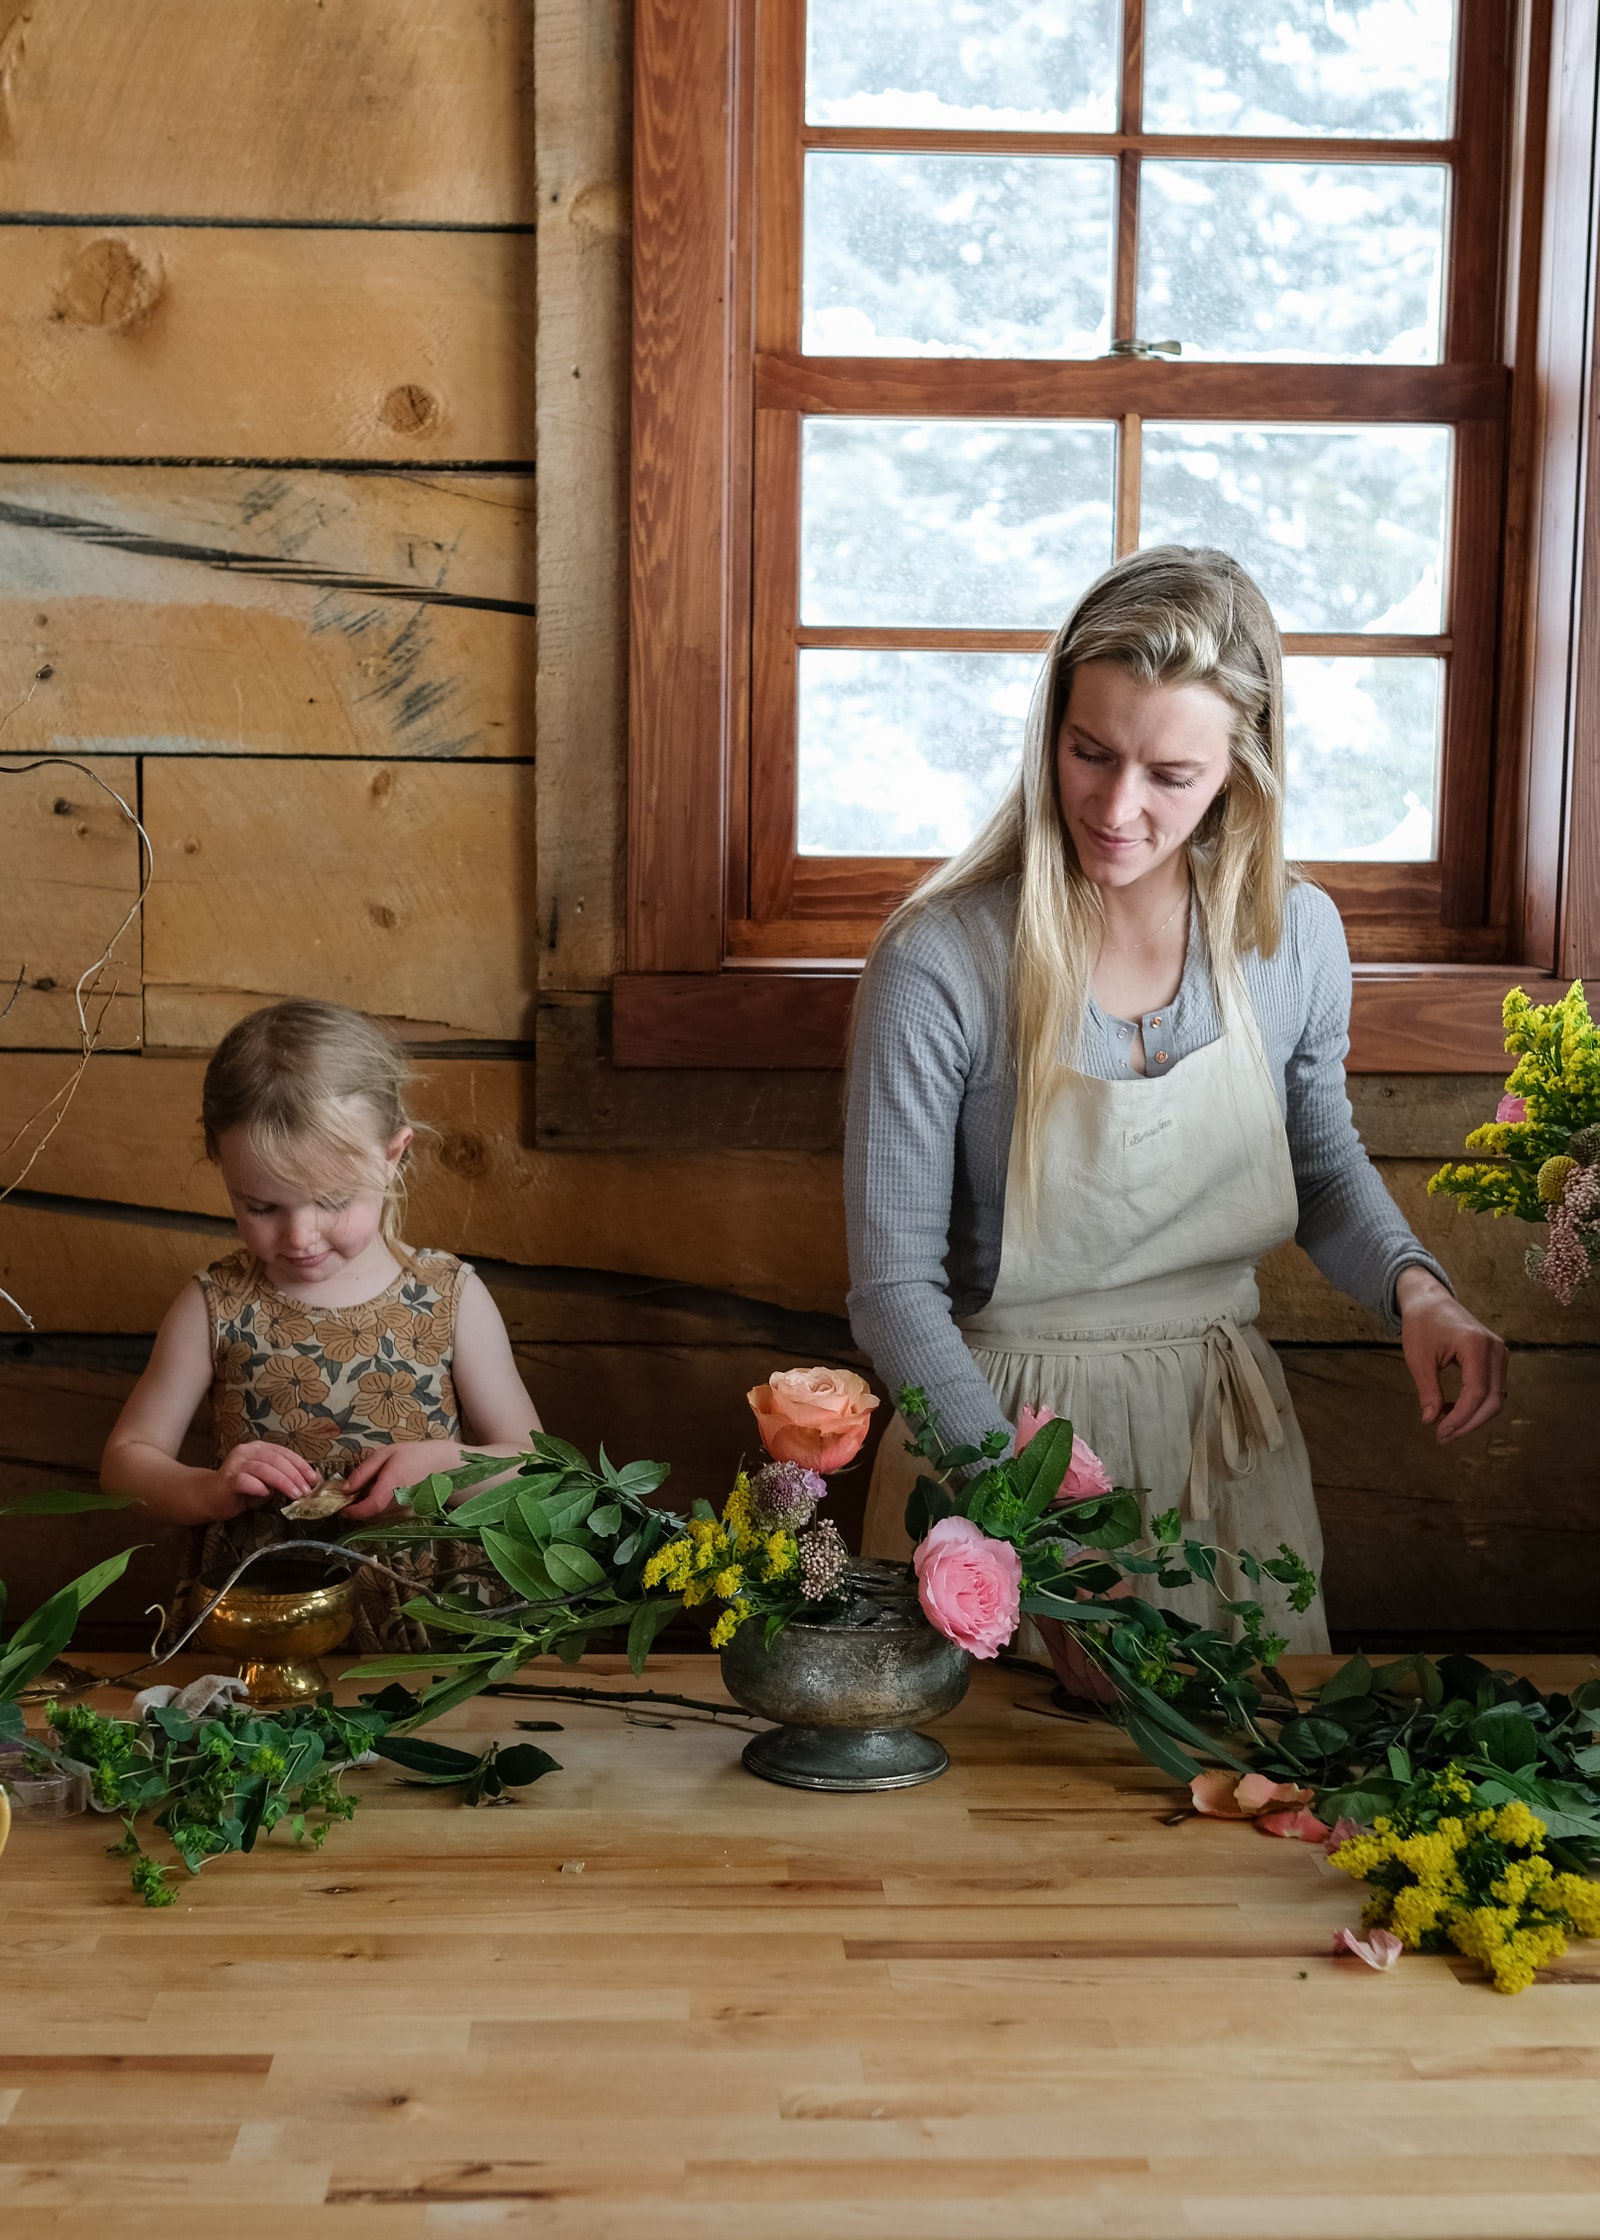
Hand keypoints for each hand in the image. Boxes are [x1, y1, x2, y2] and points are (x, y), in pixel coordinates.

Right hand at [206, 1441, 318, 1518]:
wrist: (209, 1498)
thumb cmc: (241, 1491)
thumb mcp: (267, 1483)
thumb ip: (283, 1480)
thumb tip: (308, 1482)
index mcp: (259, 1448)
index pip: (285, 1453)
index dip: (302, 1465)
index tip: (314, 1479)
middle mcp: (247, 1451)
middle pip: (277, 1460)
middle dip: (295, 1475)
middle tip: (306, 1490)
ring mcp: (236, 1464)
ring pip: (264, 1469)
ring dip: (283, 1482)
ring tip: (295, 1494)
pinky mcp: (227, 1479)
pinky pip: (245, 1481)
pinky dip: (258, 1487)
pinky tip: (266, 1494)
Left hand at [342, 1441, 463, 1519]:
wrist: (441, 1466)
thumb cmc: (412, 1456)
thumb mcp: (385, 1454)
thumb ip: (364, 1472)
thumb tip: (345, 1489)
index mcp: (394, 1482)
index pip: (372, 1505)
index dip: (354, 1511)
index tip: (341, 1508)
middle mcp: (401, 1500)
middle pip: (371, 1514)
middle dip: (357, 1508)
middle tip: (352, 1495)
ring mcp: (406, 1510)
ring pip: (378, 1517)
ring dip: (367, 1509)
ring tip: (367, 1492)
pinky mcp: (408, 1514)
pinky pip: (386, 1516)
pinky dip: (378, 1509)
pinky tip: (382, 1495)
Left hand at [1396, 1267, 1507, 1442]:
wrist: (1429, 1299)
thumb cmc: (1421, 1324)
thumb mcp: (1418, 1358)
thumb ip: (1428, 1390)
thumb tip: (1430, 1421)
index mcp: (1476, 1344)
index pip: (1477, 1392)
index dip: (1461, 1418)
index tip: (1440, 1432)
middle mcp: (1495, 1348)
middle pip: (1493, 1399)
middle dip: (1469, 1423)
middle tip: (1443, 1436)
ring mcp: (1500, 1352)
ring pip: (1496, 1397)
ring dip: (1473, 1416)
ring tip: (1445, 1425)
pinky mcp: (1497, 1357)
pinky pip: (1493, 1388)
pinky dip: (1476, 1404)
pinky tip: (1453, 1409)